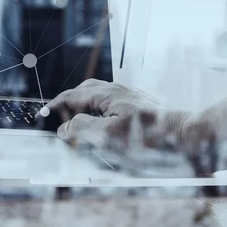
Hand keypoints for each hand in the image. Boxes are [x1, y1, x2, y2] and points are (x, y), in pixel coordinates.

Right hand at [40, 79, 189, 150]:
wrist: (184, 135)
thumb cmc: (148, 137)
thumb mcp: (109, 136)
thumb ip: (82, 129)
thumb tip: (64, 127)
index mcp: (106, 94)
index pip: (73, 96)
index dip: (56, 105)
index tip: (42, 114)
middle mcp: (118, 90)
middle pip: (85, 89)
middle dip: (69, 100)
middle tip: (58, 114)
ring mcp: (131, 96)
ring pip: (100, 94)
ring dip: (84, 103)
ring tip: (78, 117)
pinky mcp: (141, 104)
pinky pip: (112, 100)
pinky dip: (99, 107)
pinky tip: (105, 120)